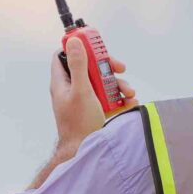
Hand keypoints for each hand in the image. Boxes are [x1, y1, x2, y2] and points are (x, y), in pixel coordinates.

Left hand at [32, 42, 131, 188]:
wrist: (84, 152)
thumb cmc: (79, 123)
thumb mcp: (81, 90)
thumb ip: (78, 66)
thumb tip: (73, 41)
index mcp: (62, 82)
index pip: (64, 56)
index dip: (78, 47)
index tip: (93, 45)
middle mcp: (72, 88)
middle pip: (89, 67)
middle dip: (107, 67)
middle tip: (120, 68)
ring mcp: (85, 99)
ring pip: (102, 82)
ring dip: (118, 84)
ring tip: (129, 92)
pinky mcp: (96, 109)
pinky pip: (109, 98)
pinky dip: (120, 98)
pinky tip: (130, 102)